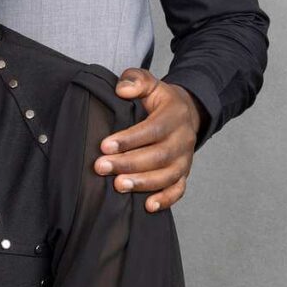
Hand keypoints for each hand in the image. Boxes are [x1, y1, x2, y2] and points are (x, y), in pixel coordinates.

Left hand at [94, 69, 205, 212]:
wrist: (185, 112)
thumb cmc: (159, 99)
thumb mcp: (149, 82)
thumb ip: (135, 80)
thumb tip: (123, 90)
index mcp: (174, 115)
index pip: (152, 129)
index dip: (129, 139)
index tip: (104, 146)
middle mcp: (183, 139)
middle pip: (158, 155)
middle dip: (128, 163)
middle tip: (101, 167)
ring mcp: (185, 158)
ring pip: (167, 175)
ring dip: (143, 183)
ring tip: (118, 186)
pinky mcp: (184, 173)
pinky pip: (179, 189)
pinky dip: (166, 199)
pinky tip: (148, 206)